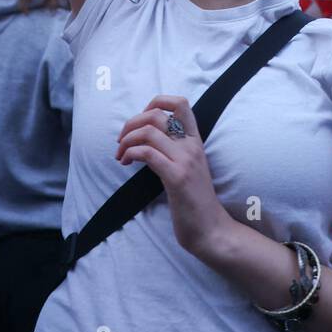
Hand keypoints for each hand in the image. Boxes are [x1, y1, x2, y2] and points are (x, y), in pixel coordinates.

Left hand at [114, 95, 230, 258]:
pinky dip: (130, 153)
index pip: (180, 103)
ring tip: (120, 154)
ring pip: (149, 131)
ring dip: (127, 139)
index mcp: (195, 141)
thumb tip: (147, 139)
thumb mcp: (187, 168)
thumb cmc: (194, 201)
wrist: (211, 229)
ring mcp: (185, 160)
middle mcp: (191, 146)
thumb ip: (173, 150)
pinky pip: (147, 153)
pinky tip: (126, 163)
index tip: (142, 120)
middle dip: (131, 122)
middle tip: (121, 140)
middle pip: (156, 114)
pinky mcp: (177, 177)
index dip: (157, 102)